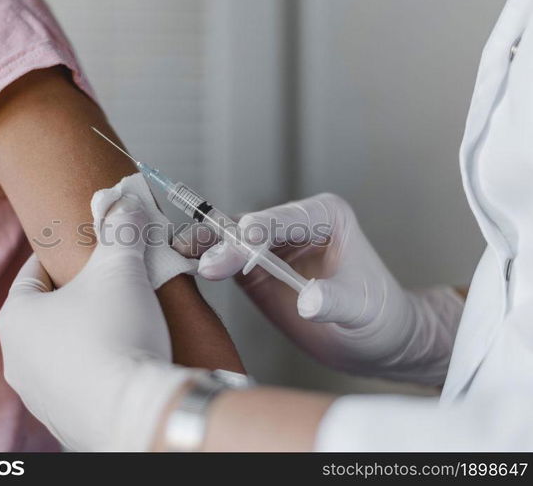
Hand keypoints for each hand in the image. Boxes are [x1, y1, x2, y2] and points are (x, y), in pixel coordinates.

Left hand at [0, 194, 192, 450]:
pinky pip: (79, 384)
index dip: (61, 255)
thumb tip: (125, 200)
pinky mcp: (65, 422)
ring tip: (122, 323)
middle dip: (77, 296)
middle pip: (47, 314)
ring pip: (61, 351)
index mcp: (16, 318)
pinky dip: (97, 369)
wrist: (135, 411)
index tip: (83, 248)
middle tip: (109, 283)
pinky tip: (124, 362)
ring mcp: (39, 396)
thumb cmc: (116, 334)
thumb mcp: (119, 269)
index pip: (33, 273)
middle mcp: (17, 360)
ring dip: (86, 335)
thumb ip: (120, 230)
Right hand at [190, 193, 461, 382]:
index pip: (283, 218)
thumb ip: (335, 301)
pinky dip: (202, 262)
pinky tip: (182, 266)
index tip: (237, 246)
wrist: (373, 340)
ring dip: (204, 246)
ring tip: (179, 255)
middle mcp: (292, 225)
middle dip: (223, 240)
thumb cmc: (378, 316)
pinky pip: (223, 260)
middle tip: (204, 261)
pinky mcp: (253, 269)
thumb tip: (307, 301)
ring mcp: (269, 246)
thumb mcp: (363, 308)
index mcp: (324, 217)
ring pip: (228, 238)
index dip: (258, 232)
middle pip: (248, 224)